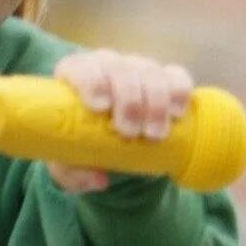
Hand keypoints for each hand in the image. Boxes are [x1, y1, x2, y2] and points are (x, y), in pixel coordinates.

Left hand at [48, 50, 193, 194]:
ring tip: (154, 135)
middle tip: (129, 132)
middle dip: (128, 100)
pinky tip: (178, 113)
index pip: (82, 69)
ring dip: (155, 103)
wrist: (106, 143)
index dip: (92, 82)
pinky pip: (176, 76)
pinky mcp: (164, 76)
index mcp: (76, 75)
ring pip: (150, 73)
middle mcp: (107, 65)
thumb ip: (73, 173)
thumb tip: (100, 180)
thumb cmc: (77, 146)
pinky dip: (179, 92)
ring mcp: (137, 68)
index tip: (100, 107)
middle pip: (120, 70)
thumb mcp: (66, 164)